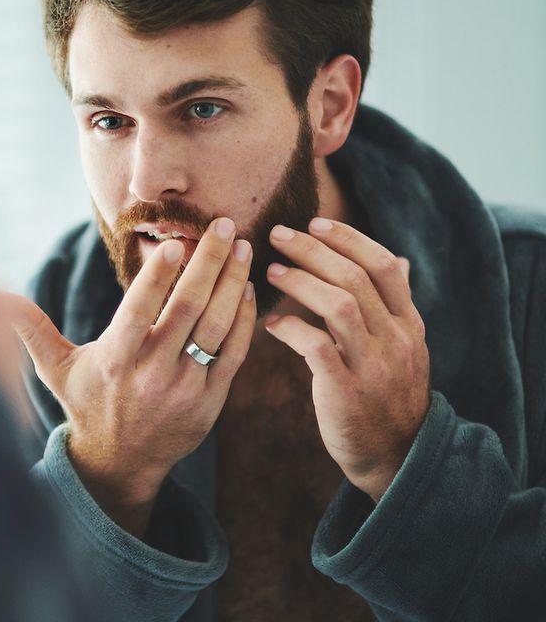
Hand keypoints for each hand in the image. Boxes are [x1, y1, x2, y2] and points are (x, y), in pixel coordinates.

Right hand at [9, 218, 256, 537]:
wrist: (121, 463)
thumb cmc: (87, 403)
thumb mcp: (54, 370)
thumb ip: (31, 329)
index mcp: (114, 360)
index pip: (139, 311)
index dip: (159, 276)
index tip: (176, 242)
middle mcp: (151, 373)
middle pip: (187, 310)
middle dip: (210, 263)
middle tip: (226, 225)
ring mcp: (185, 388)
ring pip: (216, 328)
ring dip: (233, 284)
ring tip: (244, 249)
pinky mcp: (211, 401)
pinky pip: (234, 353)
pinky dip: (243, 319)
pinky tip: (246, 288)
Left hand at [264, 218, 430, 501]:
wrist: (395, 456)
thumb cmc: (387, 394)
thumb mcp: (404, 347)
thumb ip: (395, 305)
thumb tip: (400, 260)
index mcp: (408, 324)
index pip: (384, 265)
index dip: (349, 239)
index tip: (314, 222)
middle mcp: (396, 340)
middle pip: (356, 278)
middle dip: (313, 250)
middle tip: (277, 234)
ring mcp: (374, 366)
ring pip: (340, 305)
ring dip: (300, 282)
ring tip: (270, 271)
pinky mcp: (347, 392)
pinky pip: (317, 347)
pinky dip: (290, 328)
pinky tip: (269, 323)